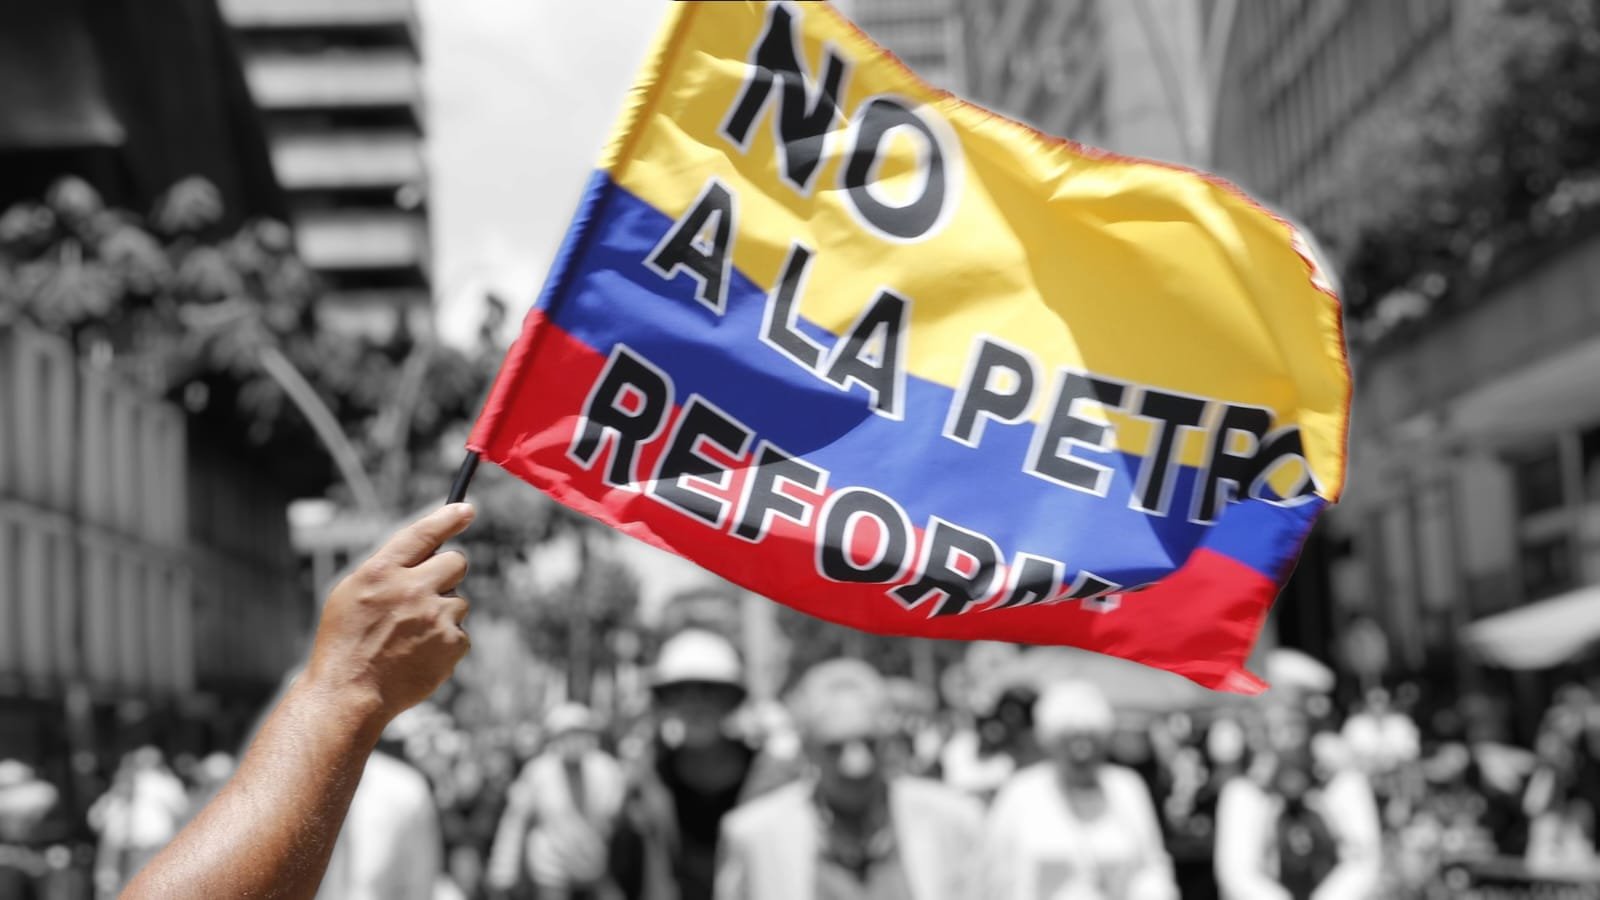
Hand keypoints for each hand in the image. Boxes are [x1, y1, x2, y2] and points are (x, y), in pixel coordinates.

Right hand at [305, 503, 475, 726]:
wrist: (349, 693)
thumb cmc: (345, 642)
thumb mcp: (351, 593)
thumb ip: (388, 569)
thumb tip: (429, 552)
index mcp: (381, 572)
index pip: (422, 534)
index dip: (448, 518)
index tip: (466, 510)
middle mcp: (412, 589)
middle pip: (457, 562)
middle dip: (447, 573)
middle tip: (425, 593)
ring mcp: (436, 617)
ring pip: (459, 600)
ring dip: (442, 612)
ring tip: (410, 636)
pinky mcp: (453, 644)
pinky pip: (460, 631)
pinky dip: (445, 642)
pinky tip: (418, 654)